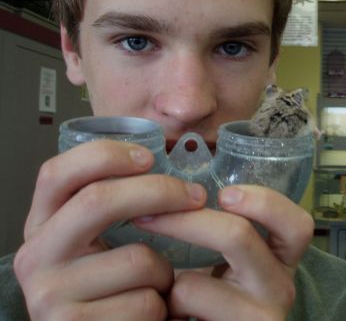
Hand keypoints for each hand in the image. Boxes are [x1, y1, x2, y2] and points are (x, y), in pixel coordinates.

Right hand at [14, 140, 206, 319]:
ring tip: (157, 284)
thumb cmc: (109, 287)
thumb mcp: (94, 243)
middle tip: (196, 196)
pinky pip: (145, 302)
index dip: (105, 155)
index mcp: (41, 226)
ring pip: (138, 259)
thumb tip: (159, 162)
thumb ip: (108, 207)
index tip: (149, 157)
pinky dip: (163, 307)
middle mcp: (35, 257)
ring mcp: (49, 296)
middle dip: (160, 191)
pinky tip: (150, 313)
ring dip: (166, 270)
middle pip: (100, 200)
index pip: (57, 172)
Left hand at [135, 185, 314, 319]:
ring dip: (170, 280)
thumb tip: (176, 190)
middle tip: (149, 215)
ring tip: (171, 289)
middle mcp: (280, 289)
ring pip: (194, 283)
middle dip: (185, 221)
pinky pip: (181, 308)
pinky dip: (166, 306)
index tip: (224, 194)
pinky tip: (173, 312)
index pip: (297, 226)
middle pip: (237, 236)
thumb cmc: (218, 296)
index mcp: (282, 260)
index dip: (264, 202)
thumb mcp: (232, 262)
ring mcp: (259, 318)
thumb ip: (224, 230)